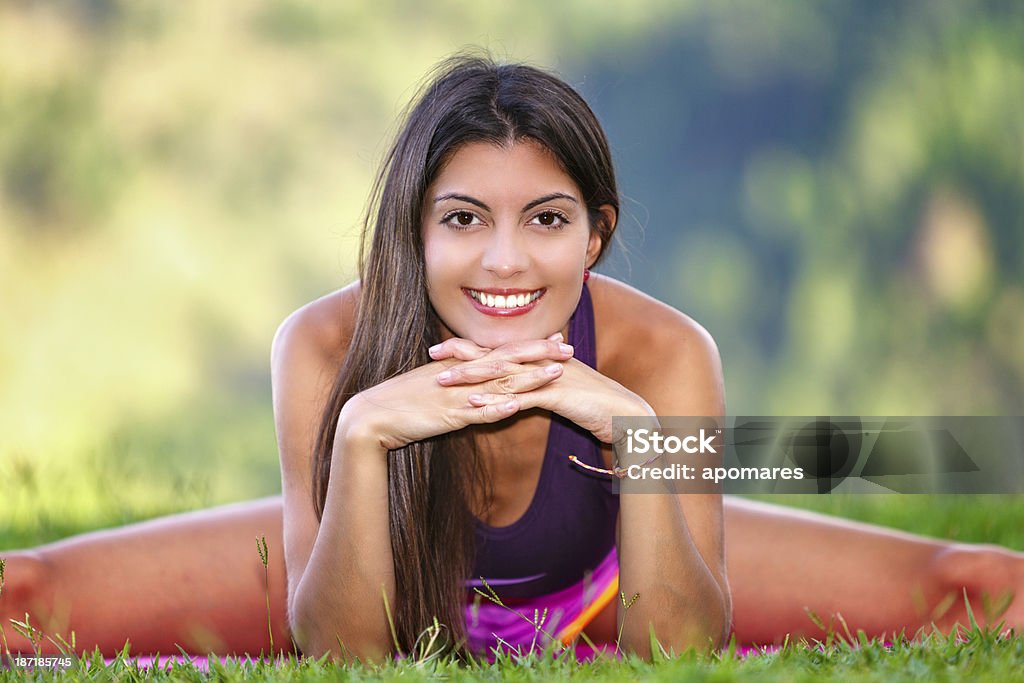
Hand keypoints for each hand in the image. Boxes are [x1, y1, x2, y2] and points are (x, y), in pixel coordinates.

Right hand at [336, 335, 573, 450]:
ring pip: (499, 384)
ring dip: (529, 379)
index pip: (501, 351)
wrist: (369, 418)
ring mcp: (456, 395)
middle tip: (568, 348)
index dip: (529, 345)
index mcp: (460, 367)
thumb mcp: (435, 389)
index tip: (555, 338)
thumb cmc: (401, 404)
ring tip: (557, 373)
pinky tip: (516, 406)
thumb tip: (480, 388)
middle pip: (507, 361)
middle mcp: (461, 376)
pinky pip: (475, 413)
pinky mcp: (446, 416)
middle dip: (539, 354)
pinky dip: (496, 409)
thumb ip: (459, 384)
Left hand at [439, 346, 654, 443]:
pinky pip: (520, 397)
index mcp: (544, 360)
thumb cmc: (600, 406)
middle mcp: (544, 362)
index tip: (446, 349)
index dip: (474, 348)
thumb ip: (545, 385)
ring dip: (471, 376)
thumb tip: (526, 386)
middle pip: (497, 355)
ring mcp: (550, 376)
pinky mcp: (557, 395)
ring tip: (443, 380)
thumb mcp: (568, 391)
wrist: (629, 415)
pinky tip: (474, 403)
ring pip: (503, 373)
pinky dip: (496, 399)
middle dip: (463, 354)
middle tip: (433, 355)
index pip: (503, 350)